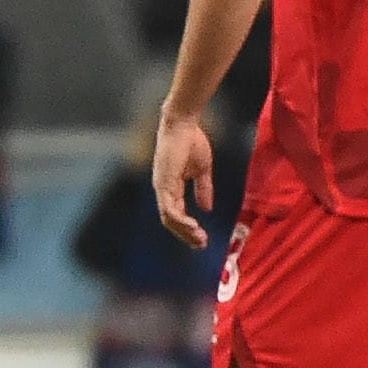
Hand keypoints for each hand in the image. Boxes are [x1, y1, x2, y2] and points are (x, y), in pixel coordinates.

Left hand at [152, 106, 216, 248]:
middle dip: (186, 235)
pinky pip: (169, 208)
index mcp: (171, 187)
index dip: (188, 227)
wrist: (184, 123)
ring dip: (184, 231)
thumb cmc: (191, 141)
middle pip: (171, 220)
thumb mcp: (202, 169)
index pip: (176, 213)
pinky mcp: (164, 182)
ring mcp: (161, 186)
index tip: (202, 238)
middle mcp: (163, 189)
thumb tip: (206, 208)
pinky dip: (180, 220)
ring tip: (199, 239)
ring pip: (169, 218)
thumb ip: (203, 189)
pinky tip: (193, 226)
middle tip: (201, 244)